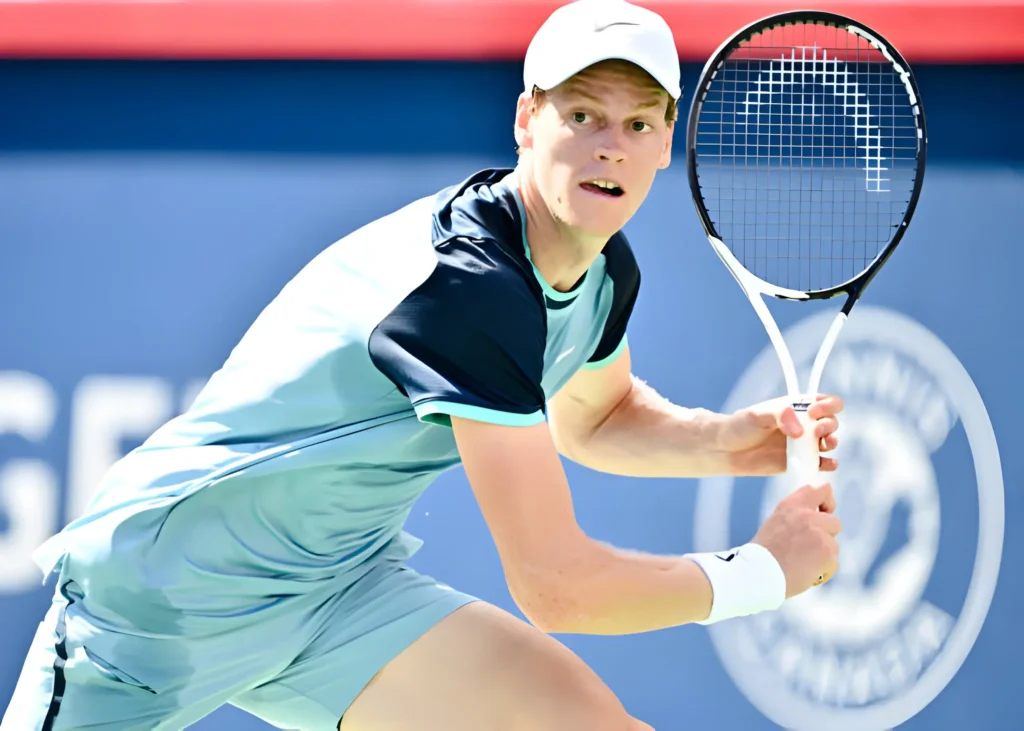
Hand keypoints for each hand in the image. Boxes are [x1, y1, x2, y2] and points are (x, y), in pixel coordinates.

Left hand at [717, 394, 842, 475]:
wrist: (724, 450)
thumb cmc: (739, 427)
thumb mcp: (757, 416)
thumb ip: (779, 417)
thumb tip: (799, 431)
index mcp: (797, 407)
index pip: (826, 402)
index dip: (827, 405)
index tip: (814, 412)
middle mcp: (804, 424)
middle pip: (831, 422)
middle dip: (829, 425)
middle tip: (817, 431)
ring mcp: (803, 444)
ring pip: (829, 442)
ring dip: (831, 443)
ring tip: (823, 445)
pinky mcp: (799, 462)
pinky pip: (820, 463)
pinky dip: (828, 464)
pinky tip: (827, 464)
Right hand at [752, 483, 840, 597]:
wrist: (758, 573)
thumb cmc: (763, 553)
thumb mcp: (775, 523)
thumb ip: (795, 517)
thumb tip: (815, 519)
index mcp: (791, 505)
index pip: (821, 490)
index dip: (827, 501)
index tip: (825, 512)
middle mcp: (806, 515)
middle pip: (834, 522)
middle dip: (826, 536)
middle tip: (810, 548)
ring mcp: (819, 533)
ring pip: (834, 545)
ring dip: (823, 555)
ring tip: (802, 564)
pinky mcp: (827, 551)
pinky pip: (833, 562)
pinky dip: (823, 570)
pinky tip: (806, 573)